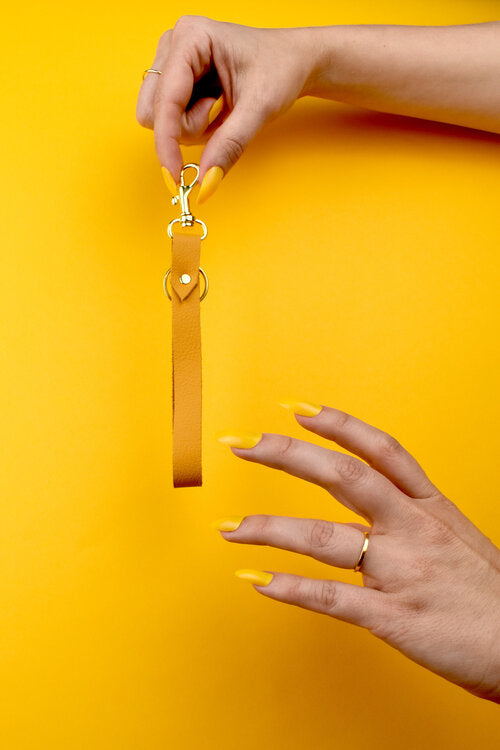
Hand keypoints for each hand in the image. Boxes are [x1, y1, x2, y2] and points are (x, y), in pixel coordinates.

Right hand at [136, 15, 319, 194]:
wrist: (294, 62)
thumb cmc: (280, 70)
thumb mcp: (259, 109)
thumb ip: (230, 145)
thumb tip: (205, 182)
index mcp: (192, 36)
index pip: (164, 99)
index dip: (167, 140)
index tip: (176, 175)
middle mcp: (174, 45)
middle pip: (153, 111)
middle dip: (185, 129)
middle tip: (219, 116)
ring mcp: (172, 62)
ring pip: (160, 118)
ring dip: (192, 128)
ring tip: (221, 107)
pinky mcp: (176, 80)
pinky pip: (171, 119)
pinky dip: (195, 125)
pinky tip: (216, 108)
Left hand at [214, 403, 499, 702]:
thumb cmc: (490, 593)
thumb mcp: (458, 536)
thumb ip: (413, 515)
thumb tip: (373, 502)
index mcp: (430, 507)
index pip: (381, 450)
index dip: (338, 425)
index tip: (298, 409)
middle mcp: (413, 530)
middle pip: (344, 477)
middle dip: (288, 456)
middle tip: (244, 444)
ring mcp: (402, 572)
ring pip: (324, 539)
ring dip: (270, 529)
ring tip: (231, 528)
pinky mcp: (395, 617)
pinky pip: (334, 598)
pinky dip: (291, 589)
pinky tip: (259, 581)